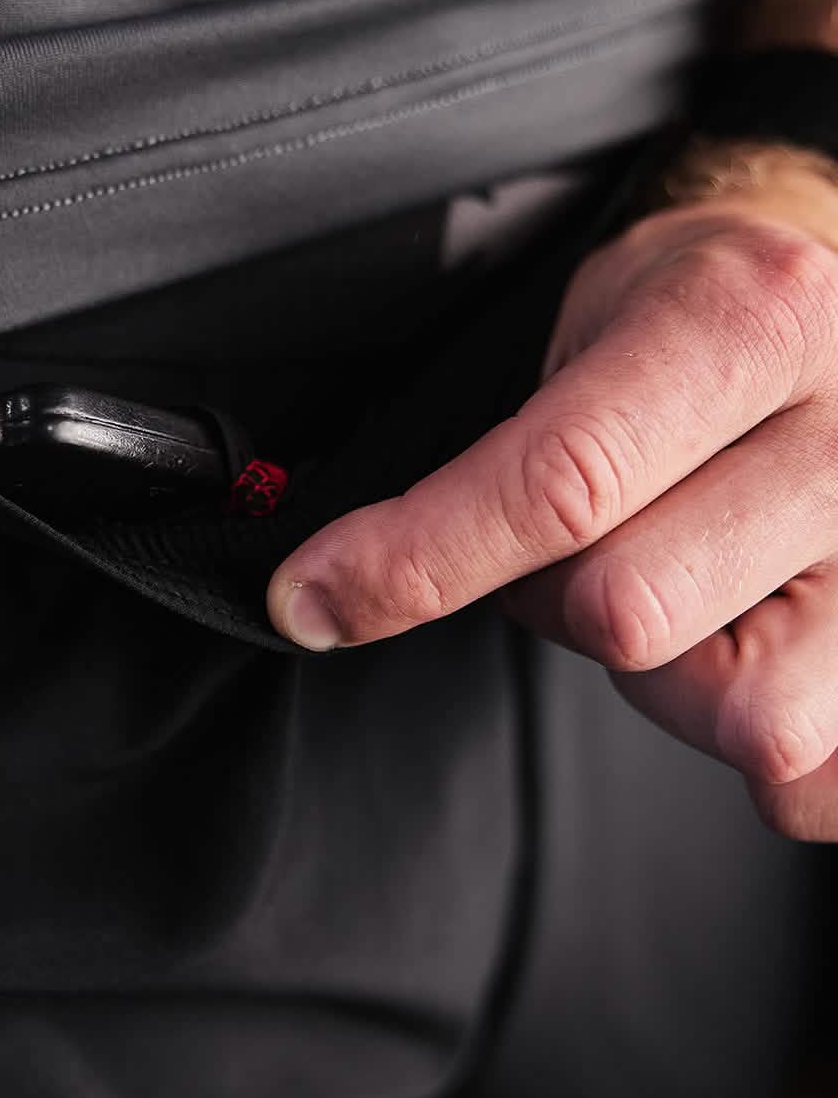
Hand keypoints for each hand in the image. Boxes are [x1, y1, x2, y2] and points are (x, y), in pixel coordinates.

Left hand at [267, 195, 837, 839]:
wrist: (834, 317)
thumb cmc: (690, 326)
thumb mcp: (583, 335)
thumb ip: (494, 467)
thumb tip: (333, 599)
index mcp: (749, 322)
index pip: (559, 485)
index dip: (411, 563)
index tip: (312, 601)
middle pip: (628, 612)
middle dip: (558, 601)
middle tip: (586, 542)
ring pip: (736, 707)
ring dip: (663, 670)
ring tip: (681, 578)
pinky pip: (819, 780)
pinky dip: (752, 737)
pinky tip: (745, 642)